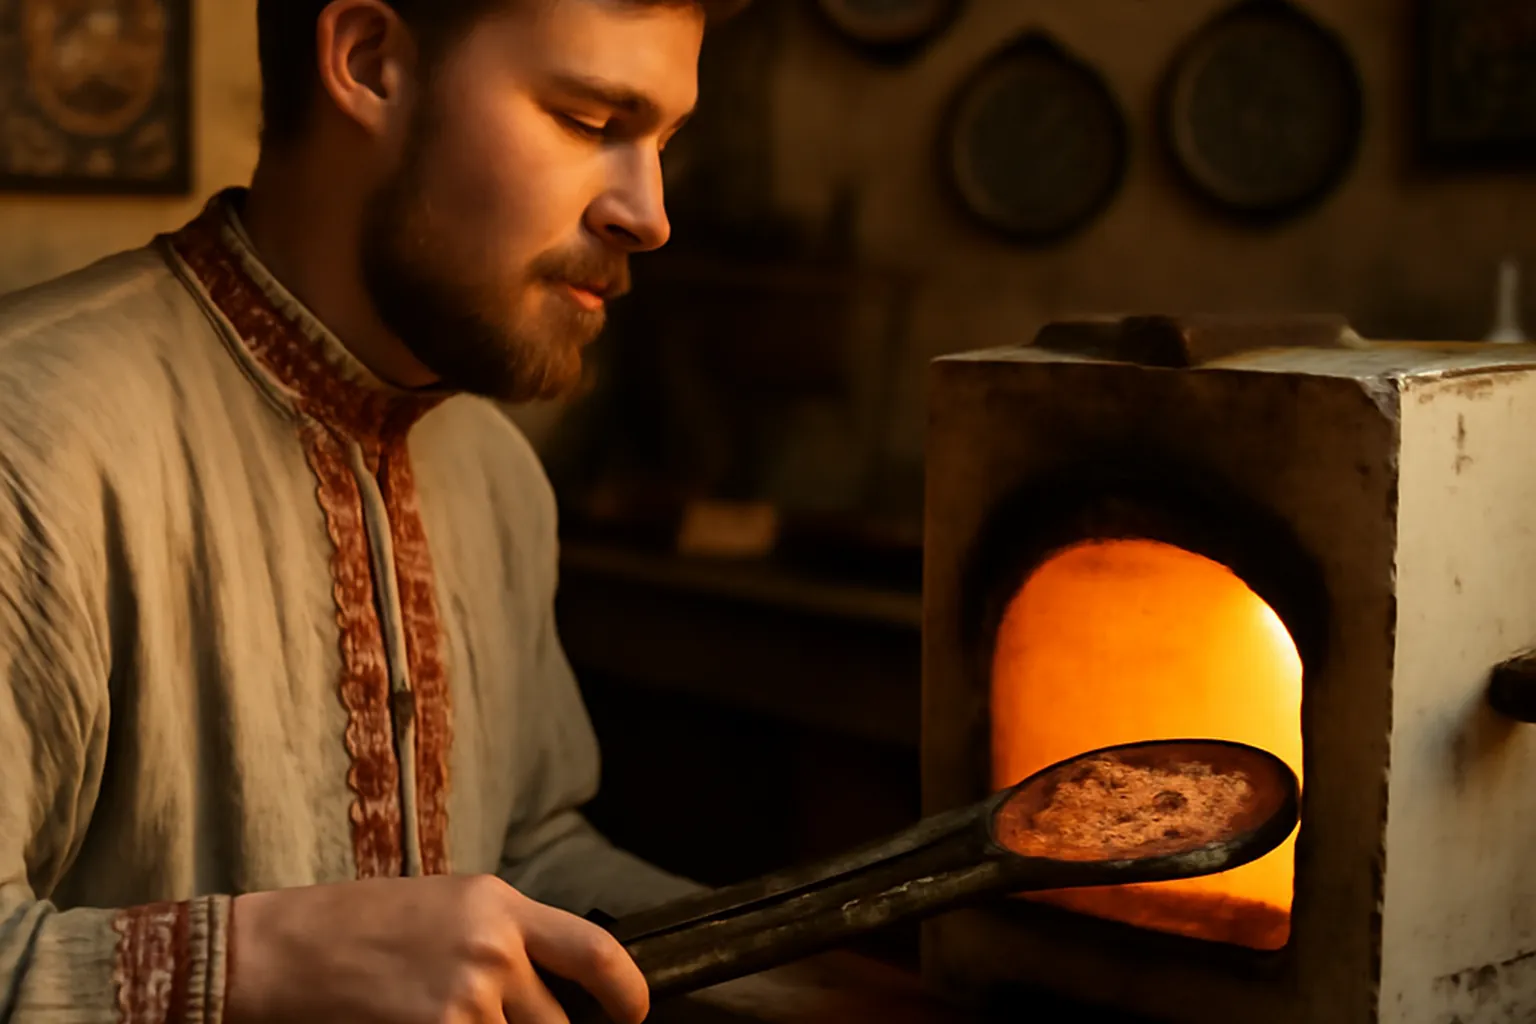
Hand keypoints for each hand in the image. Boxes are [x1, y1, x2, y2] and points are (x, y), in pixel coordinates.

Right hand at [224, 874, 647, 1023]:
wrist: (278, 951)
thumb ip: (504, 941)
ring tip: (442, 1018)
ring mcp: (466, 1000)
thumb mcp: (445, 908)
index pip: (596, 951)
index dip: (629, 992)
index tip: (634, 1014)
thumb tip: (547, 985)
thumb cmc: (354, 927)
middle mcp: (493, 950)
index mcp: (499, 905)